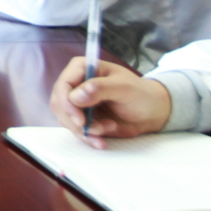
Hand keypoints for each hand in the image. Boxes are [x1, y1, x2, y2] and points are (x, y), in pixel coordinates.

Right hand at [51, 58, 173, 146]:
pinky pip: (76, 130)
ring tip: (108, 128)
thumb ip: (100, 89)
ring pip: (66, 119)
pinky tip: (101, 142)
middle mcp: (76, 84)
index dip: (67, 103)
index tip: (80, 120)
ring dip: (85, 130)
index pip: (63, 85)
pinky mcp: (82, 118)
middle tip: (95, 129)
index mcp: (83, 68)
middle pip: (60, 104)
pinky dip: (88, 138)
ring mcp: (77, 102)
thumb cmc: (139, 94)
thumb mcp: (124, 88)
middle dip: (75, 121)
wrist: (150, 112)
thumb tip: (76, 96)